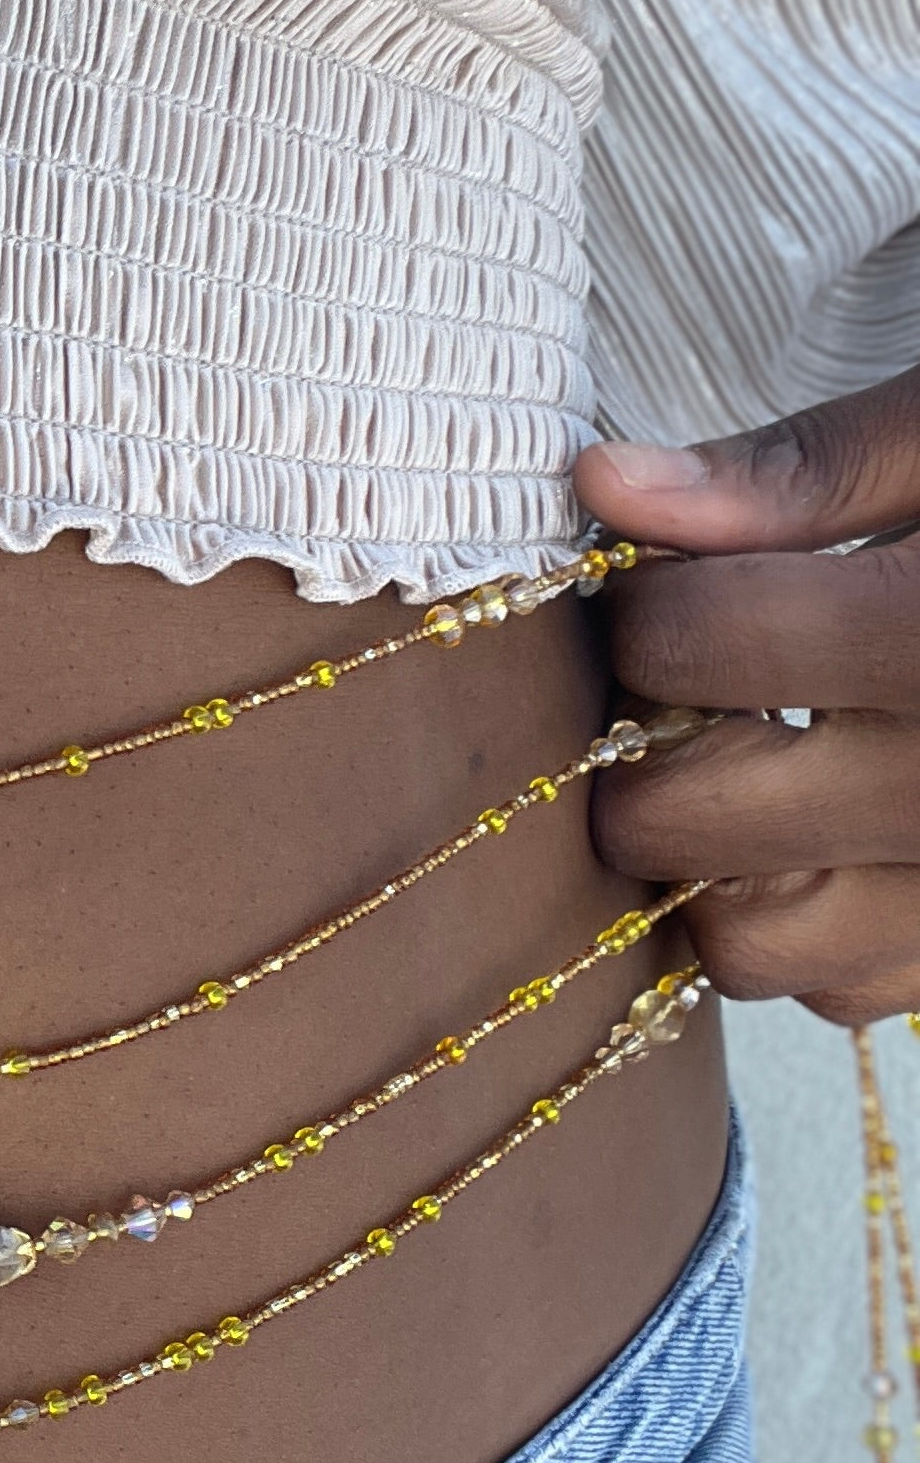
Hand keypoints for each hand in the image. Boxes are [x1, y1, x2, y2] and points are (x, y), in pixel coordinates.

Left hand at [575, 368, 919, 1025]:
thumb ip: (802, 472)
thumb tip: (609, 485)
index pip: (691, 645)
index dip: (649, 605)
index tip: (677, 582)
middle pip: (684, 819)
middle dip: (646, 744)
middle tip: (690, 683)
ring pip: (750, 941)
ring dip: (716, 860)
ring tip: (763, 760)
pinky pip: (848, 991)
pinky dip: (816, 925)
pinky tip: (852, 826)